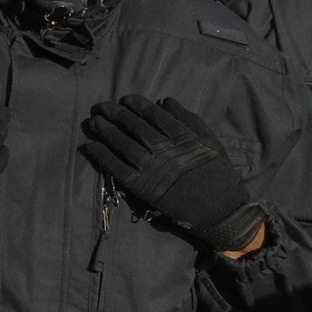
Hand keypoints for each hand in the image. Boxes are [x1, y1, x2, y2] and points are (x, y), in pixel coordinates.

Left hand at [80, 95, 263, 253]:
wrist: (222, 212)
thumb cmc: (219, 176)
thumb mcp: (212, 143)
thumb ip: (190, 121)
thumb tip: (166, 101)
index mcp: (184, 138)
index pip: (154, 115)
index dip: (137, 105)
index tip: (126, 99)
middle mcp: (166, 151)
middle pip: (135, 127)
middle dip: (116, 114)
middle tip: (102, 106)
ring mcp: (153, 170)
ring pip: (124, 145)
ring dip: (106, 132)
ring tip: (94, 122)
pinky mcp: (143, 188)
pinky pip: (118, 169)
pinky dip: (102, 157)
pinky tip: (90, 146)